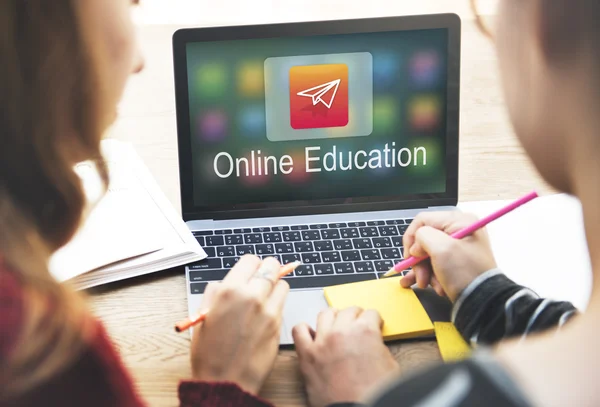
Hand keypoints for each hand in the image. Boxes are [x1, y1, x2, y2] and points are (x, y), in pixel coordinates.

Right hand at [190, 255, 288, 394]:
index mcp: (229, 290)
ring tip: (264, 298)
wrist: (225, 382)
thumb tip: (225, 283)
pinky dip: (277, 304)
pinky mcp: (279, 324)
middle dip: (267, 270)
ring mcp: (268, 310)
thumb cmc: (209, 353)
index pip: (251, 260)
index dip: (250, 266)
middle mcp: (252, 296)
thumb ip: (215, 293)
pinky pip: (283, 304)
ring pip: (283, 283)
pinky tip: (265, 315)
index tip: (249, 271)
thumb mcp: (203, 316)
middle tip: (262, 279)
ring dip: (275, 287)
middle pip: (271, 267)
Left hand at [293, 307, 398, 406]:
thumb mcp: (390, 365)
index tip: (373, 324)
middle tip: (357, 325)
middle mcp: (342, 331)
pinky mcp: (307, 354)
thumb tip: (373, 342)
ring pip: (325, 314)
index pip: (371, 313)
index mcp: (365, 331)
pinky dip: (305, 330)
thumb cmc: (374, 393)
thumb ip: (379, 346)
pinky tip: (312, 335)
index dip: (374, 320)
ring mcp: (322, 341)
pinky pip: (299, 331)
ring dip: (333, 318)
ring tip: (336, 326)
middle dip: (356, 317)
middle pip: (348, 310)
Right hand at [400, 211, 496, 301]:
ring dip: (424, 271)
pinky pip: (435, 263)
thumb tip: (416, 246)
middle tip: (420, 276)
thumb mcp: (441, 249)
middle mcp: (459, 231)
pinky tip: (429, 285)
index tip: (410, 256)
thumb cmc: (466, 273)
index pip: (422, 220)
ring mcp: (458, 247)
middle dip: (419, 260)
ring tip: (428, 284)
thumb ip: (423, 237)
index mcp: (459, 221)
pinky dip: (430, 275)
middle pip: (424, 239)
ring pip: (428, 254)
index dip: (411, 238)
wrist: (483, 302)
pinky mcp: (456, 262)